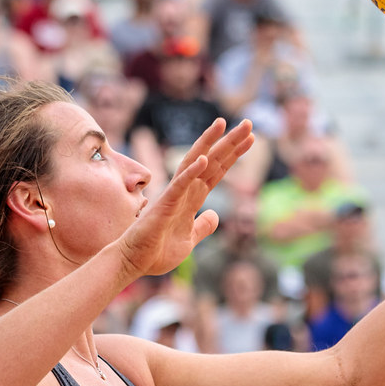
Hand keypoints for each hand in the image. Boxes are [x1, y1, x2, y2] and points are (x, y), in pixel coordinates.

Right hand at [114, 118, 253, 277]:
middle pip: (210, 161)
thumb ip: (203, 226)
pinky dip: (191, 172)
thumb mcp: (190, 240)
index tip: (250, 138)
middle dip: (229, 142)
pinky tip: (204, 159)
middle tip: (248, 123)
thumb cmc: (157, 251)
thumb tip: (215, 215)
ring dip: (209, 144)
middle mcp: (184, 191)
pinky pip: (179, 186)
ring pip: (194, 163)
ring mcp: (174, 196)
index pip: (217, 171)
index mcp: (192, 198)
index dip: (233, 155)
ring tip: (223, 123)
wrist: (134, 262)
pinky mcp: (164, 206)